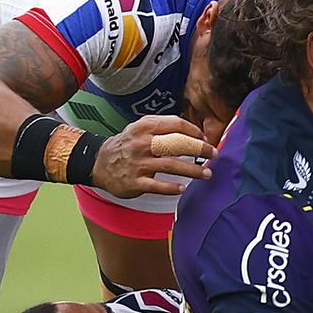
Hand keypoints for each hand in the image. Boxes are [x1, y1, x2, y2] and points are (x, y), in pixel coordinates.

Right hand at [91, 115, 215, 197]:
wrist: (98, 163)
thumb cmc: (127, 145)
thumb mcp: (141, 129)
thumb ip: (163, 128)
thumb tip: (193, 133)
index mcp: (145, 127)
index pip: (176, 124)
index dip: (194, 131)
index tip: (205, 139)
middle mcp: (143, 143)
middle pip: (177, 144)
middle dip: (199, 149)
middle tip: (214, 155)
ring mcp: (138, 163)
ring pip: (171, 165)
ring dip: (192, 170)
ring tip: (207, 174)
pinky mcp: (135, 181)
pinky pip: (157, 186)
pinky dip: (172, 187)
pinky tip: (183, 188)